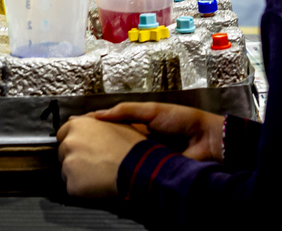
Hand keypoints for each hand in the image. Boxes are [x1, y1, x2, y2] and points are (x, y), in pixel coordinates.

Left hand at [56, 115, 145, 197]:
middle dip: (75, 157)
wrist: (138, 169)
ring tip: (98, 173)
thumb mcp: (115, 123)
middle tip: (94, 162)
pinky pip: (73, 187)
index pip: (63, 134)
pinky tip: (97, 184)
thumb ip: (91, 120)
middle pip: (63, 152)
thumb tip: (75, 119)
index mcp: (77, 126)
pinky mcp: (72, 185)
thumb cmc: (131, 147)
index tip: (84, 148)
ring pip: (67, 171)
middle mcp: (69, 143)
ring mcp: (69, 165)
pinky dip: (82, 188)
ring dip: (78, 173)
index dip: (75, 141)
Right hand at [91, 102, 223, 161]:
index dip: (96, 126)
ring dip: (108, 157)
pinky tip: (108, 169)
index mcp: (138, 124)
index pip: (112, 125)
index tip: (76, 127)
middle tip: (78, 145)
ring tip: (88, 157)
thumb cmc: (181, 120)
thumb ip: (126, 111)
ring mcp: (144, 155)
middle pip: (113, 142)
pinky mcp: (150, 169)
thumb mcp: (151, 110)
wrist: (204, 141)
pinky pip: (133, 169)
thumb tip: (98, 115)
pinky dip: (123, 169)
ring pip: (121, 157)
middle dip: (98, 144)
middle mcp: (138, 140)